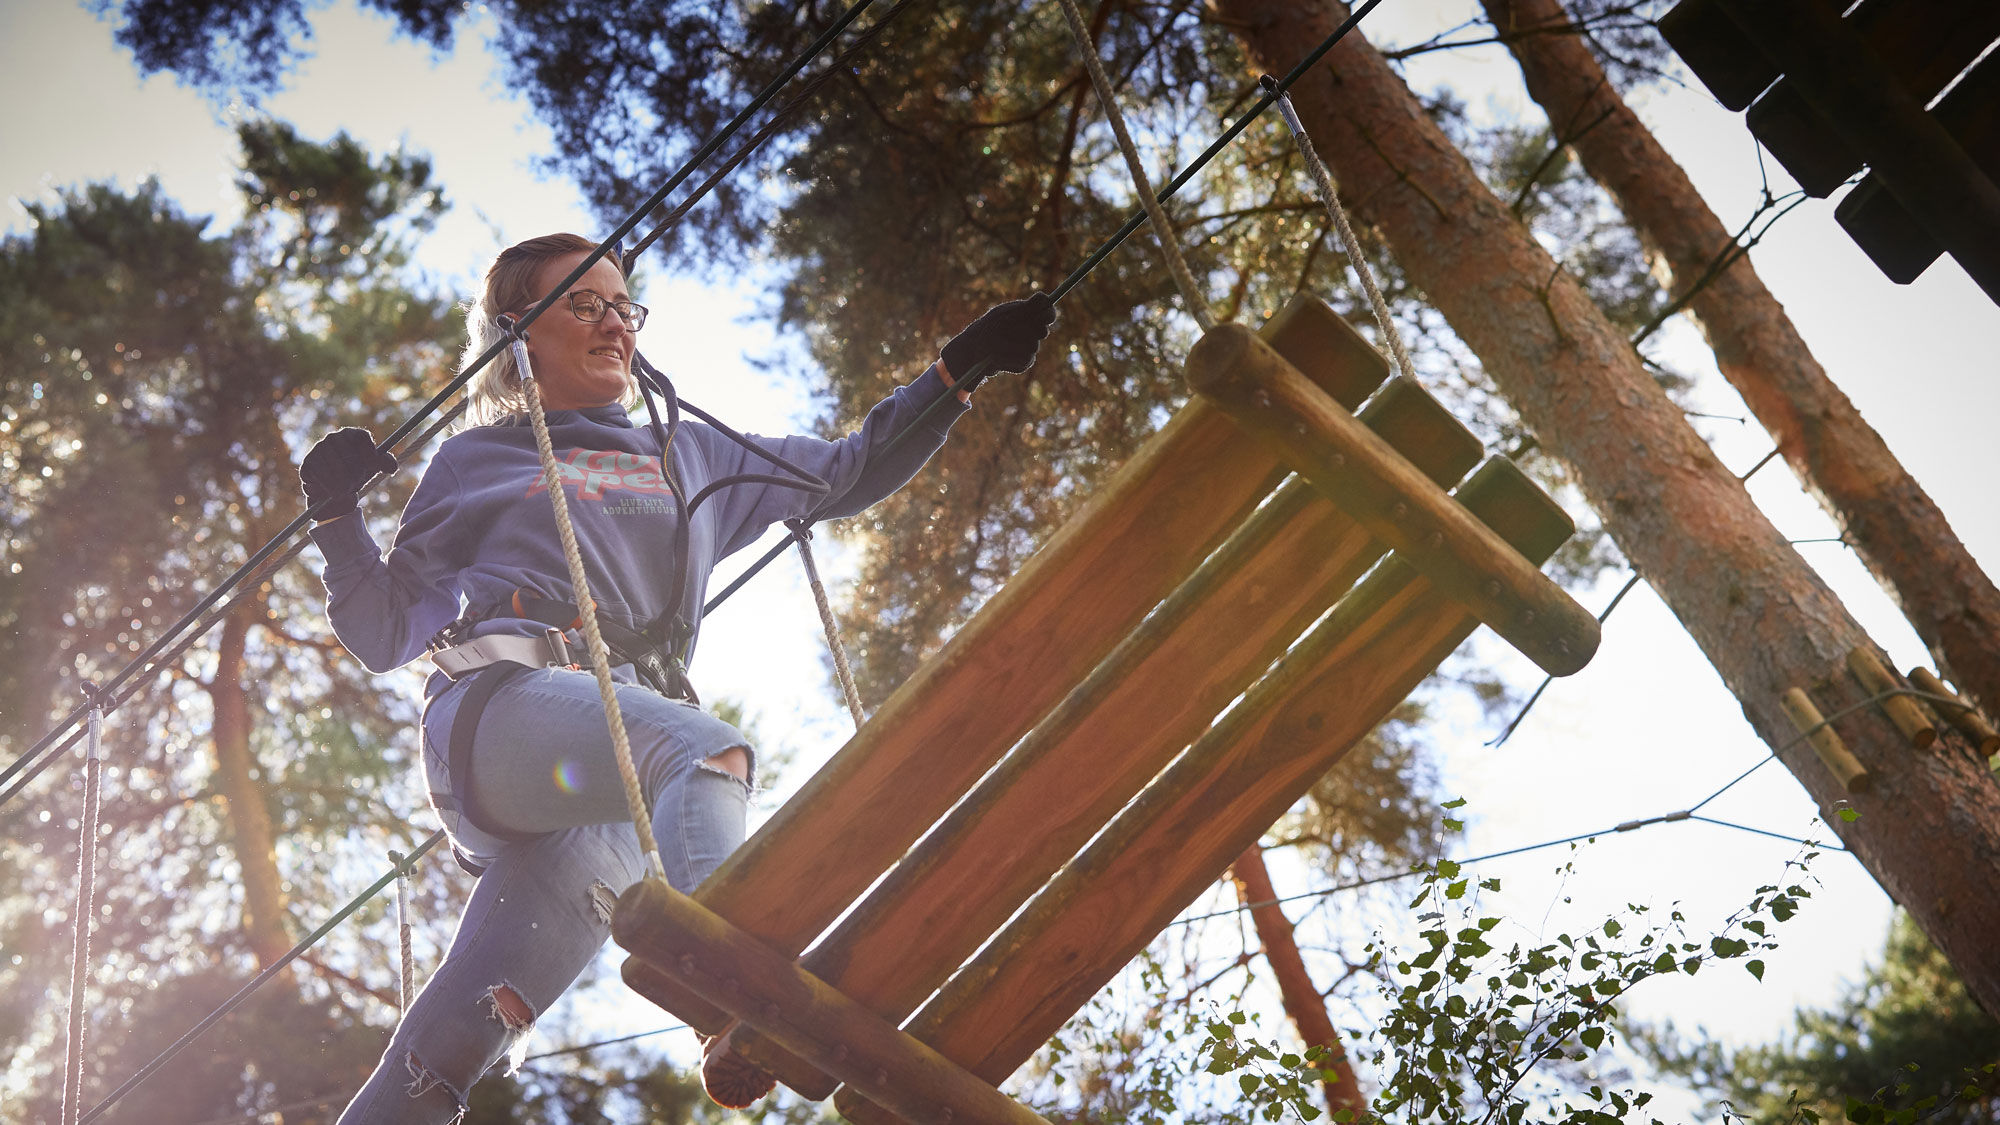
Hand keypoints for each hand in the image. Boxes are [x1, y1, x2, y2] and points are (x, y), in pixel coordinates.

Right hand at [300, 428, 395, 519]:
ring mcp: (318, 449)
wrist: (333, 490)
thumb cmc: (356, 473)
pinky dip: (329, 489)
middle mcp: (333, 438)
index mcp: (351, 434)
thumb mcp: (373, 467)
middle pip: (350, 457)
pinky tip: (330, 489)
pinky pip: (323, 480)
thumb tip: (392, 467)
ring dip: (343, 486)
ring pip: (336, 472)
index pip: (362, 437)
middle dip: (356, 475)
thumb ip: (386, 463)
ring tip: (344, 488)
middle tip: (356, 482)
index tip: (373, 467)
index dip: (370, 453)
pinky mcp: (307, 464)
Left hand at [940, 293, 1056, 385]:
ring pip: (1032, 346)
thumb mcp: (1004, 314)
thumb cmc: (987, 328)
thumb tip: (1043, 297)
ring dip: (1010, 344)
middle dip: (1024, 330)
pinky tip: (997, 356)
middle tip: (1008, 328)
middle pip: (1042, 331)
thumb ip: (1025, 309)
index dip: (1048, 314)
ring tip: (994, 343)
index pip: (1048, 313)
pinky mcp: (1024, 363)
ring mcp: (1030, 348)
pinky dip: (1007, 356)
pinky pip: (1023, 359)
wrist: (972, 351)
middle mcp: (1033, 332)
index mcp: (1030, 316)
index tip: (1043, 315)